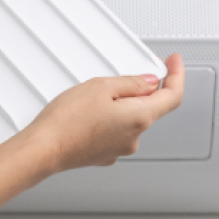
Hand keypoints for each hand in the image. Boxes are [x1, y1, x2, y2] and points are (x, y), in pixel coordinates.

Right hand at [27, 54, 186, 173]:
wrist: (42, 150)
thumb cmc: (66, 122)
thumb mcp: (101, 86)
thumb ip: (131, 82)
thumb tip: (148, 82)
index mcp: (140, 117)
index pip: (172, 95)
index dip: (176, 75)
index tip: (173, 63)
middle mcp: (134, 137)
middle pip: (149, 107)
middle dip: (138, 90)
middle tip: (116, 78)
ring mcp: (119, 149)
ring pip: (129, 120)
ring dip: (119, 106)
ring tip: (91, 99)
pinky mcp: (103, 155)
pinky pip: (113, 132)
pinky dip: (107, 121)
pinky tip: (86, 115)